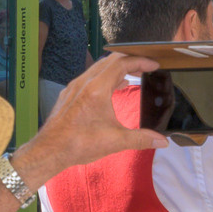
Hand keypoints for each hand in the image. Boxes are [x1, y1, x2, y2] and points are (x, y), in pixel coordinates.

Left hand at [33, 51, 165, 169]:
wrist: (50, 150)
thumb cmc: (80, 143)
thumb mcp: (116, 141)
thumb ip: (142, 138)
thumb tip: (163, 141)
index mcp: (97, 88)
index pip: (121, 63)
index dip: (140, 61)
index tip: (154, 64)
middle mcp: (84, 83)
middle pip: (109, 61)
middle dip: (130, 61)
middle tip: (145, 68)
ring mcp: (74, 88)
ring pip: (98, 68)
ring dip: (116, 69)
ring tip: (131, 77)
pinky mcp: (69, 95)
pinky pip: (89, 78)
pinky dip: (104, 77)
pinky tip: (110, 89)